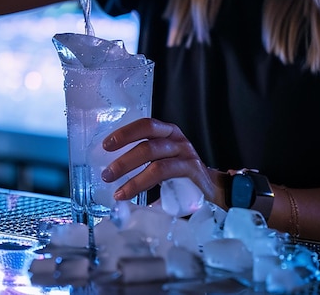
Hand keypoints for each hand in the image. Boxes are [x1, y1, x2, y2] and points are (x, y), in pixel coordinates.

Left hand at [100, 118, 227, 206]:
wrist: (213, 189)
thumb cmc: (182, 174)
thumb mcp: (163, 161)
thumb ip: (143, 162)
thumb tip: (112, 172)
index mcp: (168, 133)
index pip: (146, 125)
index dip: (126, 133)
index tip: (107, 144)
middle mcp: (177, 139)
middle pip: (148, 142)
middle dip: (124, 157)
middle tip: (107, 173)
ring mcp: (186, 153)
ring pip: (154, 158)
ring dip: (132, 173)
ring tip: (116, 189)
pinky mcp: (191, 170)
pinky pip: (163, 173)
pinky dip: (143, 183)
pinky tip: (130, 194)